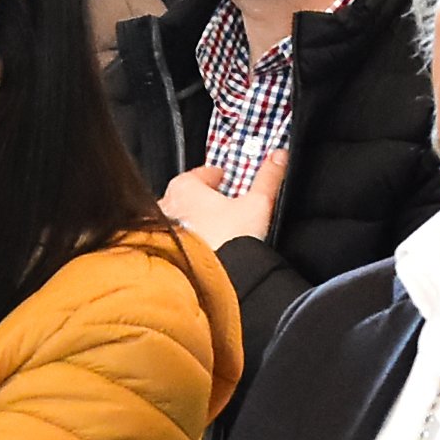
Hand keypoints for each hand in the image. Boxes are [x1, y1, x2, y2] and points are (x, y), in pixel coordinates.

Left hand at [158, 152, 283, 250]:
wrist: (210, 282)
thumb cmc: (227, 242)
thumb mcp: (257, 205)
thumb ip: (268, 178)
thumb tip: (279, 157)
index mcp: (185, 187)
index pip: (200, 174)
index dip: (215, 175)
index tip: (222, 177)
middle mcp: (167, 207)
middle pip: (186, 196)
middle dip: (202, 199)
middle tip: (220, 205)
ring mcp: (161, 233)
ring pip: (178, 220)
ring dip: (192, 223)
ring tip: (213, 232)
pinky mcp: (163, 255)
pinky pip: (175, 243)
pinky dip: (187, 243)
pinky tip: (202, 251)